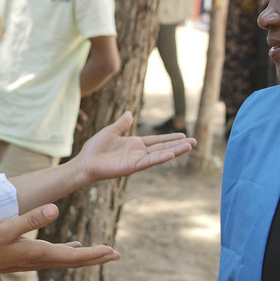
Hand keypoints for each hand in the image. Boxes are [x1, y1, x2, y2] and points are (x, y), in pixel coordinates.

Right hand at [0, 204, 119, 279]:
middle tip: (117, 255)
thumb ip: (31, 218)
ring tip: (103, 253)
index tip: (112, 251)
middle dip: (97, 257)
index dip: (94, 253)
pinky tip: (74, 246)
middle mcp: (41, 260)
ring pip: (68, 259)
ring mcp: (35, 261)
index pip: (75, 256)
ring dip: (87, 256)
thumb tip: (55, 208)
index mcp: (41, 253)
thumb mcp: (8, 227)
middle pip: (76, 261)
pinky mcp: (29, 258)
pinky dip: (70, 252)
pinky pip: (56, 256)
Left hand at [74, 111, 195, 184]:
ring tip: (189, 147)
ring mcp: (136, 161)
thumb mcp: (110, 131)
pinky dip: (160, 158)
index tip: (183, 135)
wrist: (85, 162)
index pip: (157, 141)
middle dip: (178, 145)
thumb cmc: (95, 149)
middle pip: (163, 148)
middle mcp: (139, 153)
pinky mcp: (131, 167)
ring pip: (160, 155)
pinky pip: (148, 162)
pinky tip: (171, 154)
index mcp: (135, 145)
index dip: (170, 138)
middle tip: (194, 142)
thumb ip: (121, 124)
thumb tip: (128, 113)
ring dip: (175, 151)